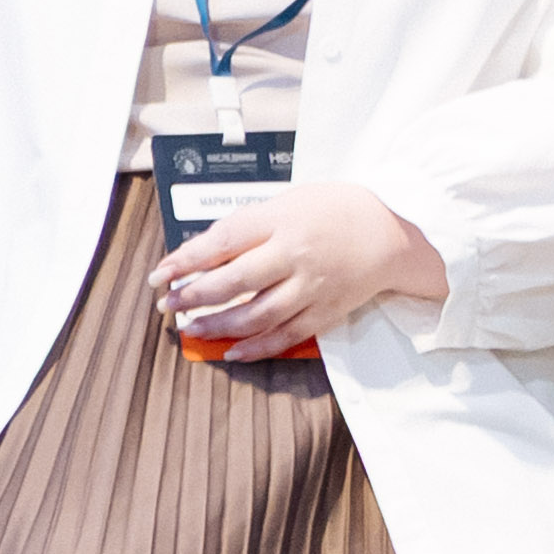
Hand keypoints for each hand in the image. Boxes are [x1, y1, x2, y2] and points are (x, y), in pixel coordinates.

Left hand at [151, 178, 445, 350]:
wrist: (392, 231)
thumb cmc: (333, 210)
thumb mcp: (286, 203)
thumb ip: (246, 227)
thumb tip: (200, 252)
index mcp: (282, 221)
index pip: (223, 242)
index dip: (186, 261)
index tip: (160, 275)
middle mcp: (296, 255)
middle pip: (234, 282)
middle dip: (194, 297)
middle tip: (169, 304)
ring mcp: (311, 287)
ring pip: (255, 315)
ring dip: (217, 326)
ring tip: (192, 328)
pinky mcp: (325, 311)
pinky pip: (285, 336)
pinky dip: (255, 347)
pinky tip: (231, 350)